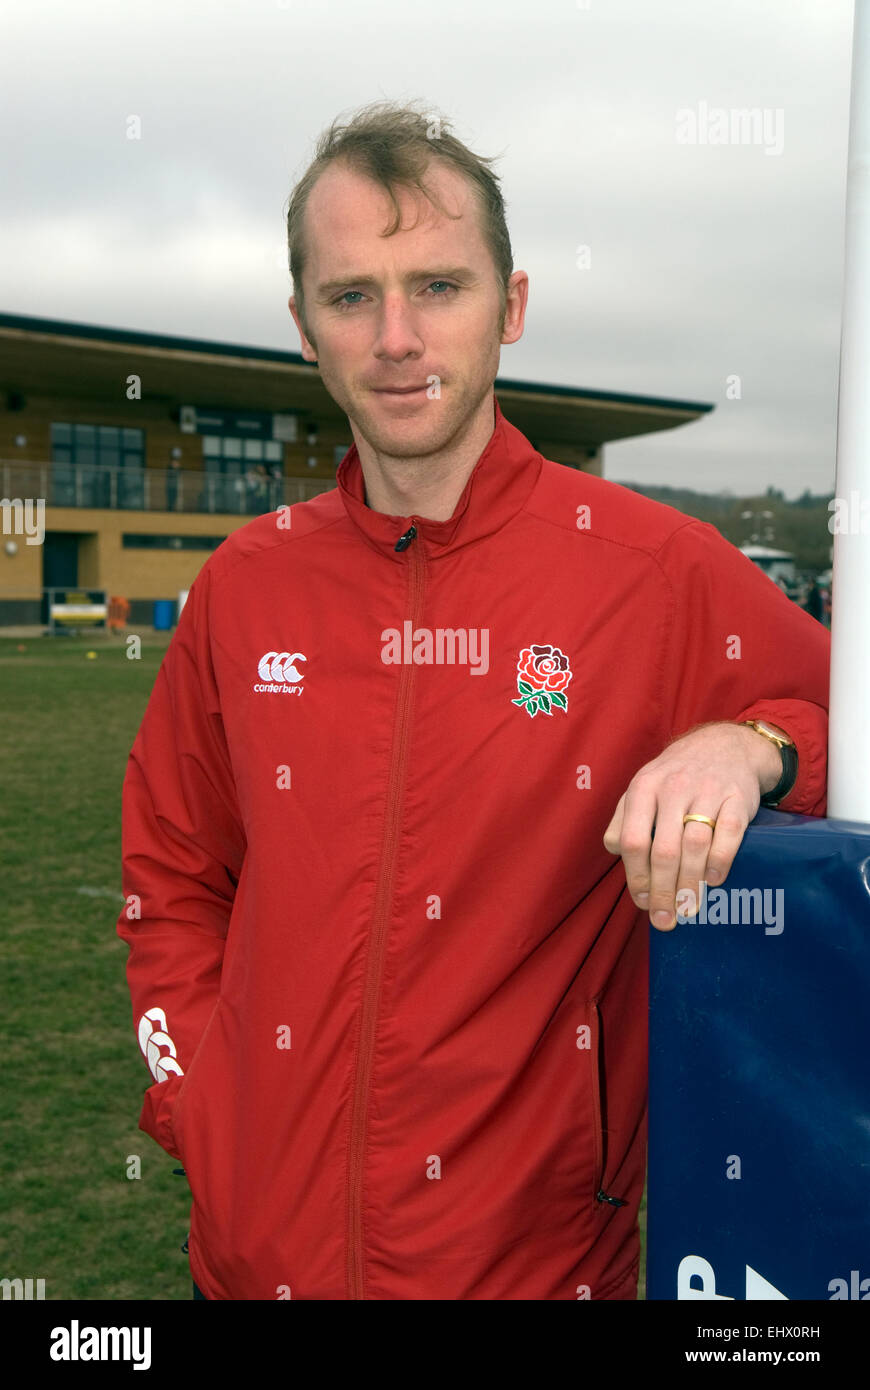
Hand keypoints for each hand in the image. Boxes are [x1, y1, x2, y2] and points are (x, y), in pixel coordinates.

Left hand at [602, 721, 782, 929]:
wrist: (725, 746)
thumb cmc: (675, 777)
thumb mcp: (642, 788)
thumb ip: (624, 819)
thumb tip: (618, 854)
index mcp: (644, 788)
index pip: (633, 841)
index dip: (636, 877)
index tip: (643, 902)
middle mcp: (674, 788)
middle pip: (664, 850)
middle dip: (663, 891)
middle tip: (665, 919)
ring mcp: (708, 791)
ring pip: (695, 845)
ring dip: (690, 883)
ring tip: (688, 908)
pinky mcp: (738, 797)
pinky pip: (729, 834)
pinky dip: (720, 861)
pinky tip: (713, 880)